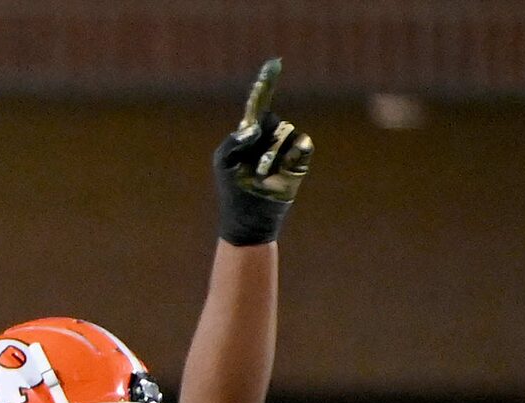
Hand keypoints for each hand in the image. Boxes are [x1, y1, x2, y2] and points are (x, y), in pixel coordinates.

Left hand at [213, 58, 312, 244]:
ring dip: (270, 156)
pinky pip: (301, 144)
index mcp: (250, 132)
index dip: (266, 83)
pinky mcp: (300, 157)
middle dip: (260, 142)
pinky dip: (290, 157)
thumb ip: (232, 142)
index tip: (274, 62)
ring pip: (284, 132)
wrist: (250, 217)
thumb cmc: (232, 188)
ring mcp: (286, 145)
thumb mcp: (223, 164)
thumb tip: (254, 128)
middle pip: (271, 120)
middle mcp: (270, 134)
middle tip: (251, 166)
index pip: (259, 103)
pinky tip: (280, 173)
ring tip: (261, 175)